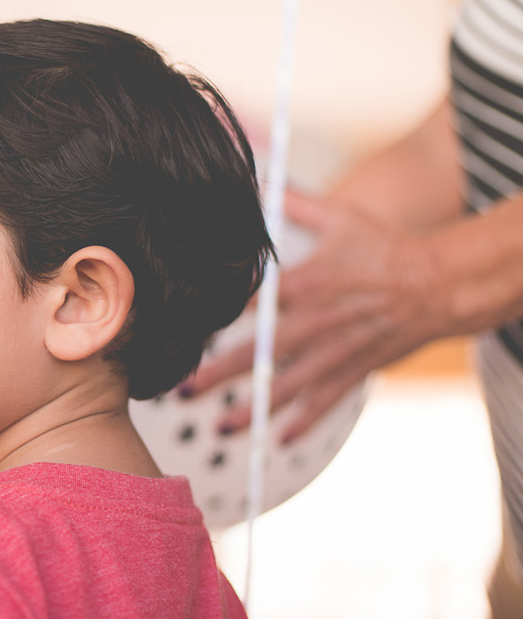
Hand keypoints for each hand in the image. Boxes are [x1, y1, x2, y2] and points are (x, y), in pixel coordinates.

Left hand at [184, 190, 446, 441]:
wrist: (439, 282)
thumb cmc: (385, 248)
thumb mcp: (340, 218)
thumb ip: (294, 203)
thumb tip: (260, 180)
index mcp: (304, 285)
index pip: (249, 302)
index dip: (213, 314)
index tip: (179, 325)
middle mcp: (314, 323)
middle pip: (257, 354)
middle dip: (218, 374)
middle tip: (182, 389)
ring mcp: (334, 352)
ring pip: (285, 388)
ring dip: (251, 411)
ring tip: (220, 428)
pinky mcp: (354, 370)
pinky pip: (323, 402)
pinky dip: (302, 423)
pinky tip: (278, 438)